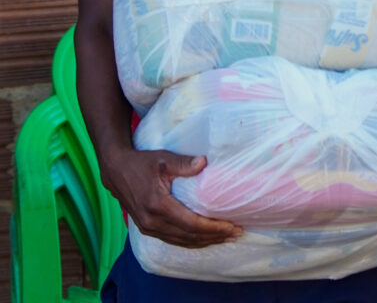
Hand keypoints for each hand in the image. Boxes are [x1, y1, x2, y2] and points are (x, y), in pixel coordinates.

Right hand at [103, 146, 242, 247]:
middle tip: (235, 233)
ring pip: (182, 242)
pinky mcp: (147, 229)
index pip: (191, 223)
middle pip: (189, 236)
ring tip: (225, 238)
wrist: (116, 171)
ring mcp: (148, 228)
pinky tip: (204, 239)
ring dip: (204, 242)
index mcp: (158, 205)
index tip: (231, 226)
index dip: (213, 228)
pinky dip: (191, 242)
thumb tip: (204, 162)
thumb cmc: (141, 162)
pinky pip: (173, 240)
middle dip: (214, 237)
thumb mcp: (163, 159)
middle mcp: (152, 222)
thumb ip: (183, 163)